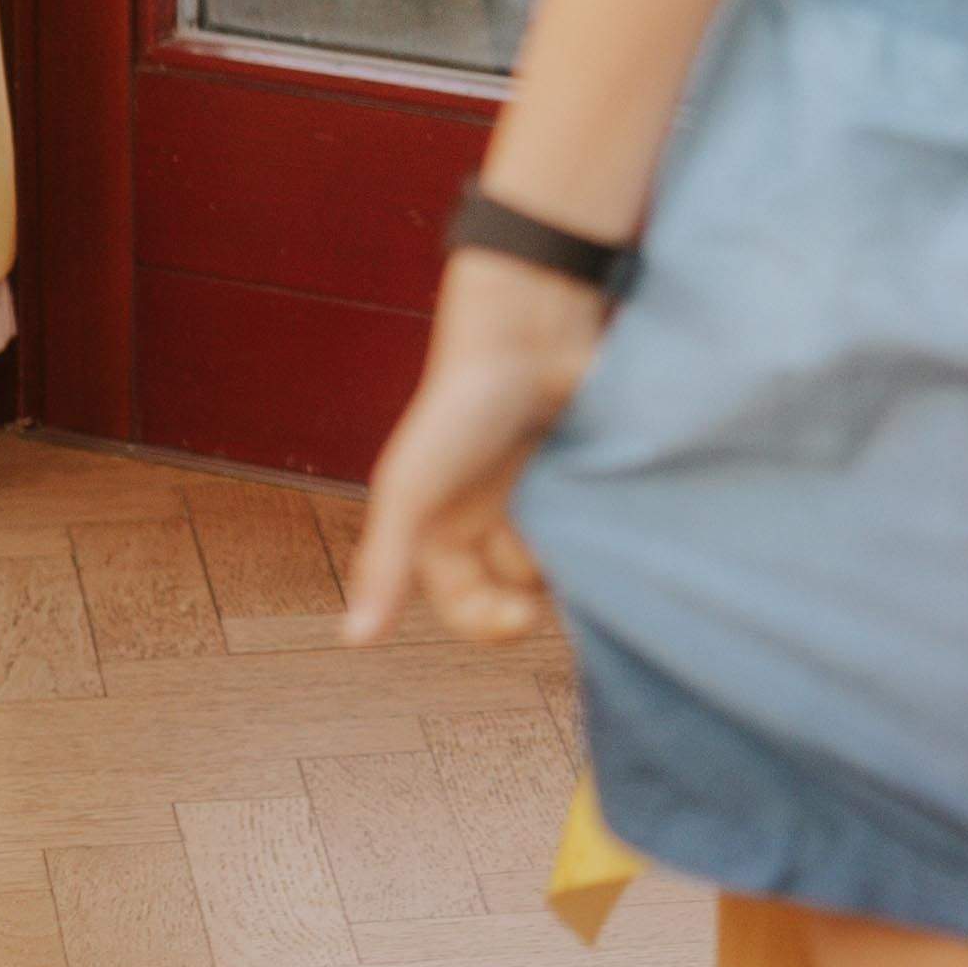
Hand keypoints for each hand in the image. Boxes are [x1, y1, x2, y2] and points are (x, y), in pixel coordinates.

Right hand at [340, 251, 611, 647]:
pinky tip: (612, 514)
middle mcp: (490, 516)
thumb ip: (384, 563)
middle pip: (519, 588)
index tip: (525, 618)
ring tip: (586, 527)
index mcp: (441, 527)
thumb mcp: (412, 489)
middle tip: (562, 572)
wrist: (531, 325)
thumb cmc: (460, 404)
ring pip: (564, 558)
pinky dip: (607, 528)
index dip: (490, 623)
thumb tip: (354, 640)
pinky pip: (599, 522)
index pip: (466, 605)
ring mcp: (539, 494)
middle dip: (538, 590)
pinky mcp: (584, 471)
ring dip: (577, 557)